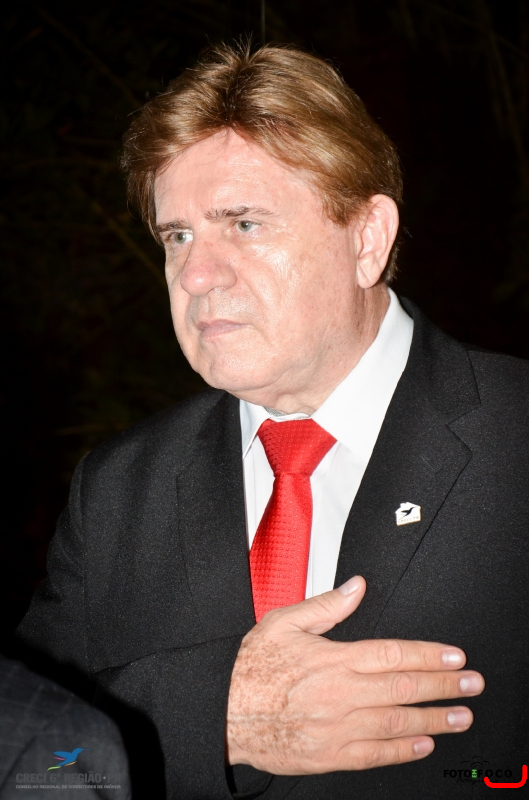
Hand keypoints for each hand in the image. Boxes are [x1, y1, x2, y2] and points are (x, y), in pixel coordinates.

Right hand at [226, 576, 484, 774]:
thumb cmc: (251, 668)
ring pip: (396, 723)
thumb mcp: (284, 622)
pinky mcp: (328, 755)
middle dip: (444, 686)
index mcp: (333, 658)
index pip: (393, 654)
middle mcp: (340, 693)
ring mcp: (336, 727)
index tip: (455, 657)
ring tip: (459, 717)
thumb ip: (326, 605)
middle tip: (471, 685)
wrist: (224, 712)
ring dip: (433, 719)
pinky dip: (402, 751)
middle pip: (403, 688)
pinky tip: (422, 744)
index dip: (429, 655)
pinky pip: (374, 755)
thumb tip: (357, 586)